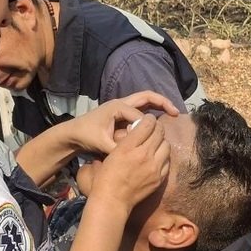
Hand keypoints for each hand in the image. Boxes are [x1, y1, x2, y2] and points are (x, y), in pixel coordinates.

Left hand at [64, 91, 178, 155]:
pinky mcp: (123, 113)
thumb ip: (117, 148)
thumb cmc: (86, 136)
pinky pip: (141, 109)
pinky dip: (152, 111)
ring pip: (145, 101)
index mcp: (117, 107)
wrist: (74, 133)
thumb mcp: (101, 144)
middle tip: (176, 112)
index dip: (146, 127)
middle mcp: (121, 103)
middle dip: (162, 102)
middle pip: (147, 97)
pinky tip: (159, 123)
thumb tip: (132, 153)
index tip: (149, 139)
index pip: (139, 114)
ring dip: (159, 105)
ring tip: (173, 114)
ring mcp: (122, 107)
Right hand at [87, 114, 170, 213]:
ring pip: (166, 145)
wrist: (113, 199)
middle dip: (157, 128)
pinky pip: (167, 161)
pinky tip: (157, 157)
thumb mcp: (112, 153)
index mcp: (129, 147)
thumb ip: (126, 139)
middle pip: (159, 133)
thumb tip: (137, 128)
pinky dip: (163, 156)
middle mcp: (144, 155)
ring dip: (162, 141)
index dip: (148, 119)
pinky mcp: (159, 178)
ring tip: (156, 143)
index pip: (146, 124)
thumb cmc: (106, 176)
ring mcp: (154, 167)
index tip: (147, 119)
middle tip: (153, 129)